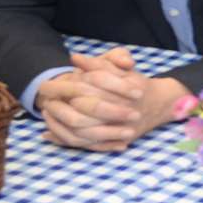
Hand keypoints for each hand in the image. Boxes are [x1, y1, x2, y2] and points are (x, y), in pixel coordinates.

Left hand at [34, 47, 188, 150]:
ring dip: (62, 122)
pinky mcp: (113, 141)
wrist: (159, 105)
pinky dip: (66, 139)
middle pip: (84, 109)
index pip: (89, 85)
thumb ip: (99, 62)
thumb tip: (75, 58)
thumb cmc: (135, 83)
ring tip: (46, 112)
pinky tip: (49, 133)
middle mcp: (121, 108)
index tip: (46, 84)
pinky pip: (85, 144)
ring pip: (84, 130)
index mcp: (123, 86)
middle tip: (43, 99)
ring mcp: (118, 127)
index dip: (65, 85)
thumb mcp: (120, 67)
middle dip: (60, 104)